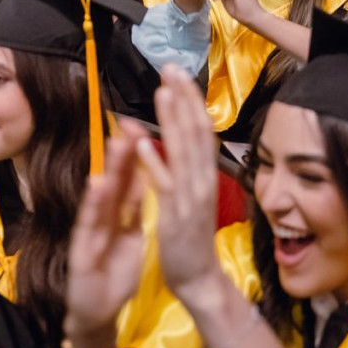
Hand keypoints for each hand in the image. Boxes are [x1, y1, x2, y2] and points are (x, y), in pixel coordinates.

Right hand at [64, 134, 144, 336]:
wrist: (98, 313)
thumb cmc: (115, 272)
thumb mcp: (131, 234)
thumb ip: (134, 206)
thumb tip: (144, 174)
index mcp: (116, 212)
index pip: (126, 177)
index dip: (133, 153)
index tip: (140, 125)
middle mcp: (101, 216)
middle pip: (112, 180)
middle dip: (121, 152)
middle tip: (129, 123)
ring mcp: (89, 231)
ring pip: (99, 195)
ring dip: (107, 169)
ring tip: (116, 143)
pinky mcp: (81, 250)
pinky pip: (88, 225)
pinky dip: (92, 205)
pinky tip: (97, 184)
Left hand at [135, 66, 220, 302]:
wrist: (199, 278)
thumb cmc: (192, 234)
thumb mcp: (193, 193)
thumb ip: (187, 165)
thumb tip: (180, 134)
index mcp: (205, 174)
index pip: (201, 129)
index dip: (191, 100)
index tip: (179, 73)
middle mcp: (201, 180)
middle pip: (195, 132)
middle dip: (184, 99)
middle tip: (171, 68)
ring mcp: (189, 197)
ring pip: (182, 152)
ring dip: (172, 121)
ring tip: (162, 93)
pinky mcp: (173, 215)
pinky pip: (163, 185)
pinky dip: (154, 163)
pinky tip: (143, 143)